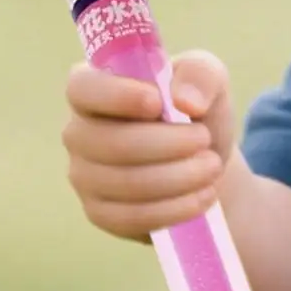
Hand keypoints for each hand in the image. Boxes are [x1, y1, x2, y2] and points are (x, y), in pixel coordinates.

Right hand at [63, 48, 237, 242]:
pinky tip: (201, 196)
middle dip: (166, 144)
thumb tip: (185, 101)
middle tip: (205, 139)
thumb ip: (199, 74)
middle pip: (110, 143)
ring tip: (212, 167)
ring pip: (124, 183)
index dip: (117, 96)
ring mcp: (84, 176)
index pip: (83, 87)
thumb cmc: (196, 109)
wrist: (204, 159)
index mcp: (94, 87)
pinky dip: (173, 208)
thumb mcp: (208, 78)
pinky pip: (131, 217)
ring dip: (177, 177)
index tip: (158, 102)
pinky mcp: (100, 213)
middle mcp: (79, 131)